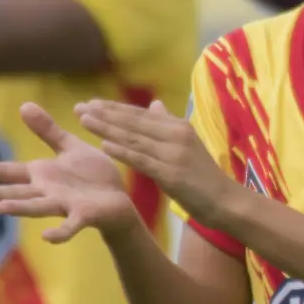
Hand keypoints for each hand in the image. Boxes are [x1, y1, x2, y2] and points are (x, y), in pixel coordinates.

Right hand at [0, 103, 138, 243]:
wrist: (120, 198)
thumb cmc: (92, 175)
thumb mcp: (69, 147)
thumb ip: (47, 131)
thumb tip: (23, 105)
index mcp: (43, 175)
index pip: (10, 171)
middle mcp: (48, 192)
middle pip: (18, 192)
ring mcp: (64, 205)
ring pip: (38, 207)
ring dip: (20, 208)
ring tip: (0, 209)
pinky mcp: (83, 215)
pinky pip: (70, 226)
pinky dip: (59, 233)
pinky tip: (47, 238)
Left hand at [75, 99, 239, 228]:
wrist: (225, 200)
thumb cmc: (203, 175)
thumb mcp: (187, 144)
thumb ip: (168, 124)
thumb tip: (154, 104)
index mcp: (178, 126)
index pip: (140, 114)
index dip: (114, 108)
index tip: (91, 103)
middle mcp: (176, 134)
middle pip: (133, 122)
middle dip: (104, 114)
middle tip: (79, 107)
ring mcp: (174, 153)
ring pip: (134, 138)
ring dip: (107, 128)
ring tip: (85, 121)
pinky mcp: (172, 173)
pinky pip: (142, 160)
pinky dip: (123, 151)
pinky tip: (105, 145)